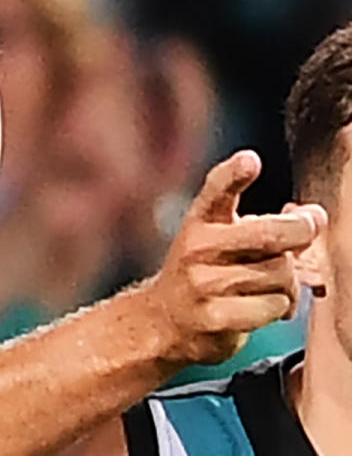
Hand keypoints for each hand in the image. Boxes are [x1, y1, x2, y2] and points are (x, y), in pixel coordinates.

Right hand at [145, 150, 325, 364]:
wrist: (166, 320)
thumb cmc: (207, 274)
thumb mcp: (229, 241)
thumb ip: (273, 225)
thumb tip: (316, 215)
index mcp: (201, 221)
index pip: (217, 191)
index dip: (234, 175)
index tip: (250, 161)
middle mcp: (196, 247)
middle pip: (267, 233)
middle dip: (300, 230)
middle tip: (307, 230)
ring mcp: (201, 283)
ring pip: (279, 273)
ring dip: (289, 283)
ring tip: (274, 288)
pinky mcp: (211, 316)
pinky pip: (273, 306)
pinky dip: (279, 309)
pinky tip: (262, 309)